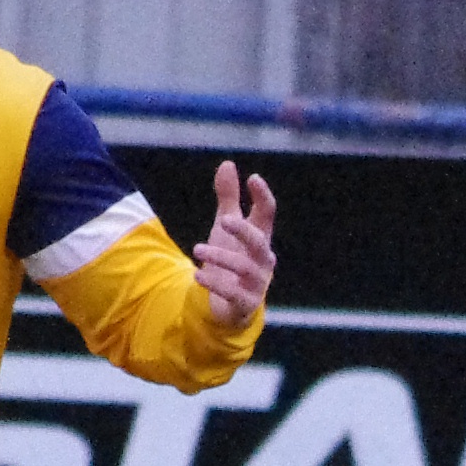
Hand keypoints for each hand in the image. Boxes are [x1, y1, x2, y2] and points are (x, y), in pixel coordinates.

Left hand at [196, 160, 276, 325]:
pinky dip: (215, 283)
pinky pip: (233, 294)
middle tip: (223, 219)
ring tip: (197, 249)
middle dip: (243, 230)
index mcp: (260, 237)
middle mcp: (263, 259)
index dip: (263, 196)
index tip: (253, 178)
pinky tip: (198, 275)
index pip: (267, 214)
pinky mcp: (245, 303)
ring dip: (220, 257)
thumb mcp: (226, 226)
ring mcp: (256, 283)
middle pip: (259, 242)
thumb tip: (228, 163)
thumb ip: (228, 197)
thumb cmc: (231, 257)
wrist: (228, 303)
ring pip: (244, 268)